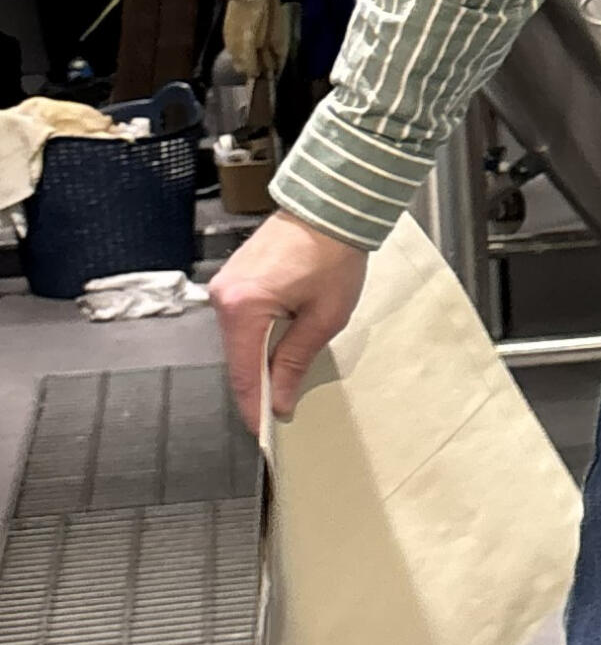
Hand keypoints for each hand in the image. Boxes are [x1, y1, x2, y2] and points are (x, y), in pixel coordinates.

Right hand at [211, 209, 368, 432]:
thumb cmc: (334, 257)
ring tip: (281, 386)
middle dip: (257, 388)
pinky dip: (256, 340)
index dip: (254, 407)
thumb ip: (295, 362)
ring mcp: (224, 285)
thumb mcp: (324, 318)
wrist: (330, 209)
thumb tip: (282, 400)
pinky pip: (240, 322)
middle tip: (277, 414)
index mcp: (243, 307)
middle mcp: (223, 297)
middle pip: (237, 359)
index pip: (244, 373)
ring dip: (258, 363)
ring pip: (238, 342)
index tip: (263, 435)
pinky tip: (274, 354)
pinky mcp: (232, 279)